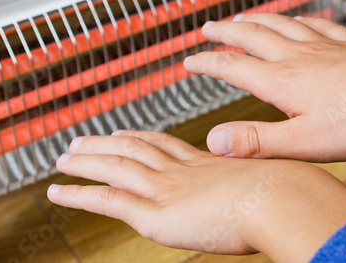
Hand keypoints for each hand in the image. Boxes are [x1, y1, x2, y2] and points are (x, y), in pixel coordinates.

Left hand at [47, 132, 345, 262]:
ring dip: (85, 161)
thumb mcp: (271, 182)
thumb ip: (259, 185)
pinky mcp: (156, 213)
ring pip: (114, 167)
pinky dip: (79, 194)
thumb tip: (275, 190)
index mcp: (205, 163)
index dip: (141, 138)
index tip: (126, 133)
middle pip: (133, 149)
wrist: (283, 198)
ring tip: (63, 158)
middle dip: (105, 143)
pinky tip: (58, 192)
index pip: (164, 145)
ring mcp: (165, 188)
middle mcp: (180, 170)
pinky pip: (108, 200)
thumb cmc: (287, 193)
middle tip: (82, 140)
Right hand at [184, 14, 345, 161]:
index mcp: (282, 81)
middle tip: (209, 28)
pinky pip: (317, 24)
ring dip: (257, 20)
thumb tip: (215, 141)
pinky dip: (299, 19)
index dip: (206, 62)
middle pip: (252, 36)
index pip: (231, 66)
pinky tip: (299, 19)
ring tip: (244, 18)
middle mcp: (298, 57)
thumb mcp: (302, 142)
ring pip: (281, 24)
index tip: (189, 61)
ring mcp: (323, 47)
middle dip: (225, 32)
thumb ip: (256, 141)